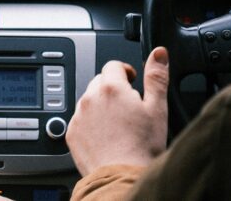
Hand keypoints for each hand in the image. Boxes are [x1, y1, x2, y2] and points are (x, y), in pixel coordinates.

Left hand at [65, 47, 169, 176]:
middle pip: (100, 81)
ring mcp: (79, 116)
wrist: (121, 177)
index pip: (114, 65)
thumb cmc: (141, 147)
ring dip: (101, 105)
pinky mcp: (72, 133)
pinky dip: (91, 123)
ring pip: (89, 100)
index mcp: (112, 88)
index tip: (132, 81)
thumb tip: (159, 53)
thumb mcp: (157, 108)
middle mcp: (91, 98)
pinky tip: (106, 136)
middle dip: (113, 89)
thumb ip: (157, 77)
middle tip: (128, 107)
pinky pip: (80, 119)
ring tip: (118, 124)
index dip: (125, 72)